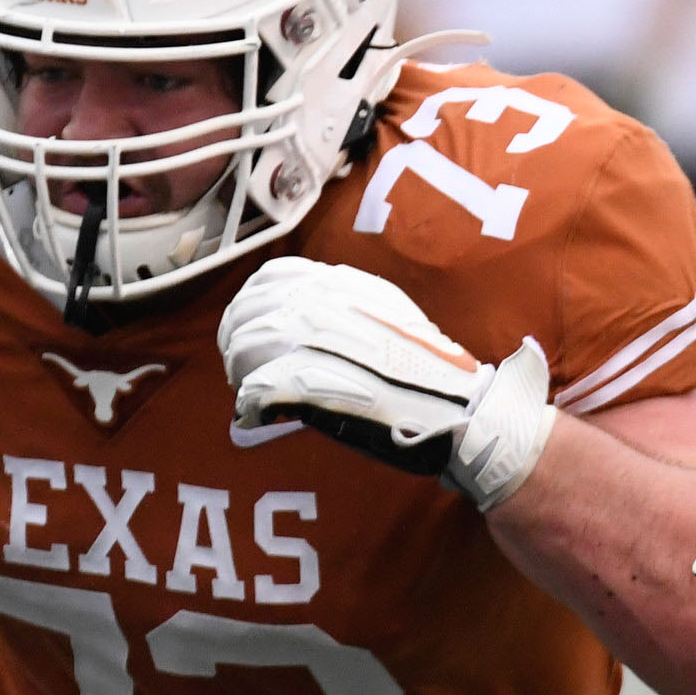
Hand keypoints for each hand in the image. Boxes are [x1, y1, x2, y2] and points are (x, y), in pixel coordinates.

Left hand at [219, 254, 554, 509]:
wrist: (460, 410)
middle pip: (250, 310)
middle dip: (235, 341)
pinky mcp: (312, 381)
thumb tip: (309, 323)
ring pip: (246, 344)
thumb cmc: (430, 374)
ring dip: (239, 370)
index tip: (250, 333)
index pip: (272, 278)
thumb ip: (349, 310)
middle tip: (239, 370)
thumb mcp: (390, 317)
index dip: (251, 306)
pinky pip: (255, 387)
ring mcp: (316, 340)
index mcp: (343, 285)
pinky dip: (249, 404)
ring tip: (248, 395)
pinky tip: (255, 416)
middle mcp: (324, 304)